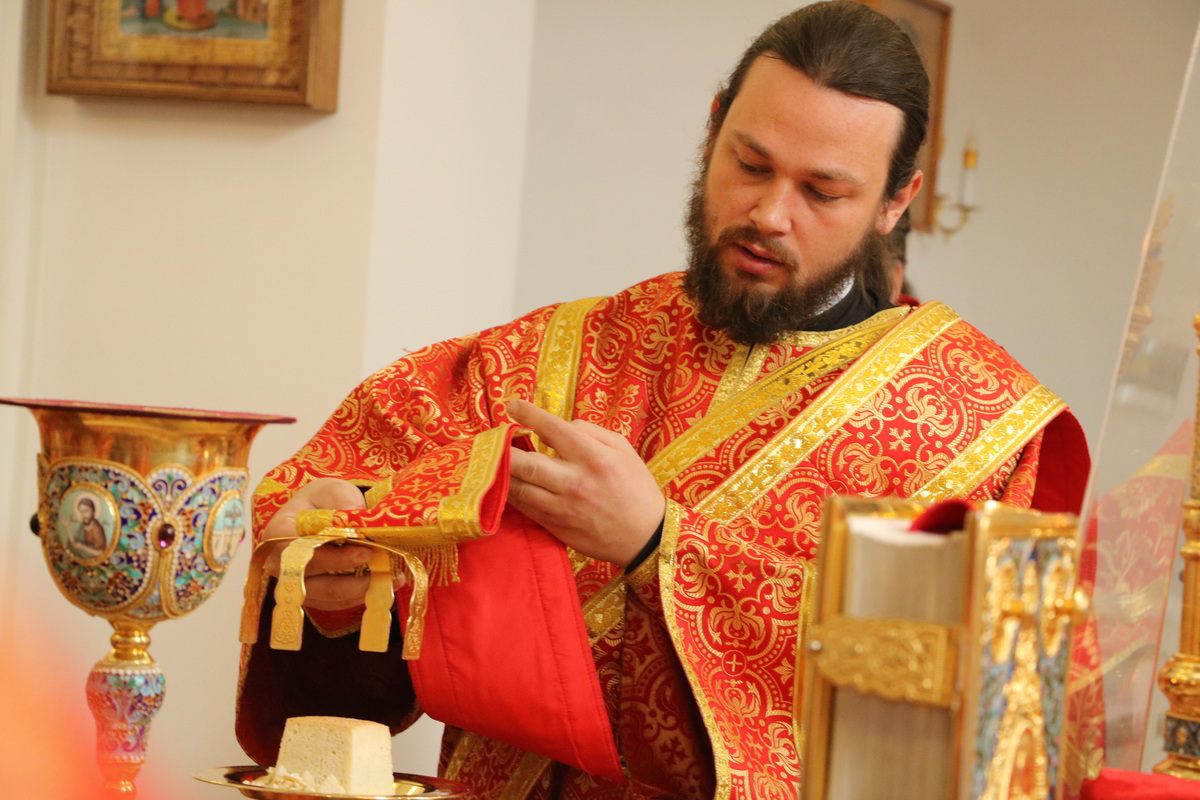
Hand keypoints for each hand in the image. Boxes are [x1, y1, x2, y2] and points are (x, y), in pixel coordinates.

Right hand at [258, 477, 404, 610]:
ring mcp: (296, 584)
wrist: (319, 514)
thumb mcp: (331, 490)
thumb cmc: (322, 500)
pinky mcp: (314, 596)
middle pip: (315, 580)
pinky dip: (363, 595)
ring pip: (329, 595)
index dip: (333, 557)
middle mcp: (281, 565)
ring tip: (394, 578)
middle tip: (386, 568)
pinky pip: (338, 603)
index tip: (365, 552)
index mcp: (279, 533)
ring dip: (364, 590)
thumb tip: (356, 515)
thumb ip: (341, 500)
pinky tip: (388, 584)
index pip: (302, 552)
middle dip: (353, 578)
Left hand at [506, 398, 663, 566]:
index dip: (528, 414)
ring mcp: (562, 507)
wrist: (645, 536)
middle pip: (526, 462)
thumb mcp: (623, 449)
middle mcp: (574, 482)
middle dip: (503, 449)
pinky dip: (511, 493)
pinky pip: (524, 507)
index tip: (512, 405)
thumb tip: (562, 426)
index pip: (552, 429)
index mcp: (593, 457)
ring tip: (495, 460)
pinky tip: (507, 483)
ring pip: (519, 487)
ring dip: (502, 472)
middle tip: (494, 439)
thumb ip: (591, 431)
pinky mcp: (556, 526)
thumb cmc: (636, 487)